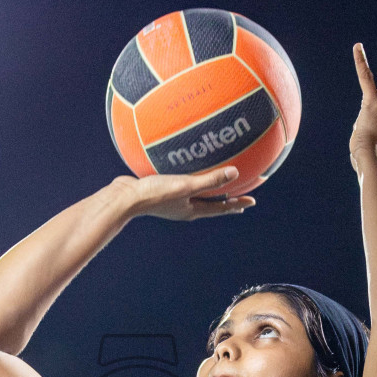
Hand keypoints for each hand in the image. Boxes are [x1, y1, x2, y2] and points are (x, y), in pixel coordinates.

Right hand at [108, 166, 254, 220]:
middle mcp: (184, 208)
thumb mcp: (186, 186)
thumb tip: (236, 173)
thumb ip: (210, 180)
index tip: (252, 201)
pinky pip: (180, 183)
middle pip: (211, 203)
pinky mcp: (160, 191)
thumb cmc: (155, 193)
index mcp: (192, 211)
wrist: (125, 198)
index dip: (237, 204)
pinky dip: (189, 177)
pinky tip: (185, 166)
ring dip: (208, 189)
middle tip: (239, 195)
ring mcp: (172, 201)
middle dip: (225, 199)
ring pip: (195, 194)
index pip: (220, 208)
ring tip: (216, 182)